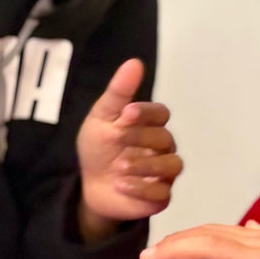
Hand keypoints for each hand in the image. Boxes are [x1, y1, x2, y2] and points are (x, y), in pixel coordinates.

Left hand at [76, 59, 181, 237]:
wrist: (89, 184)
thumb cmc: (98, 149)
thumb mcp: (101, 119)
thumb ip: (118, 93)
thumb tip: (134, 62)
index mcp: (150, 126)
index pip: (161, 114)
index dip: (146, 113)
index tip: (126, 114)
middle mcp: (162, 147)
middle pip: (165, 138)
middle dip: (139, 138)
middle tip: (116, 141)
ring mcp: (164, 173)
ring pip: (171, 165)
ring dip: (145, 164)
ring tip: (119, 167)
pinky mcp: (160, 196)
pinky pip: (163, 192)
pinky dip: (142, 188)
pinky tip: (121, 184)